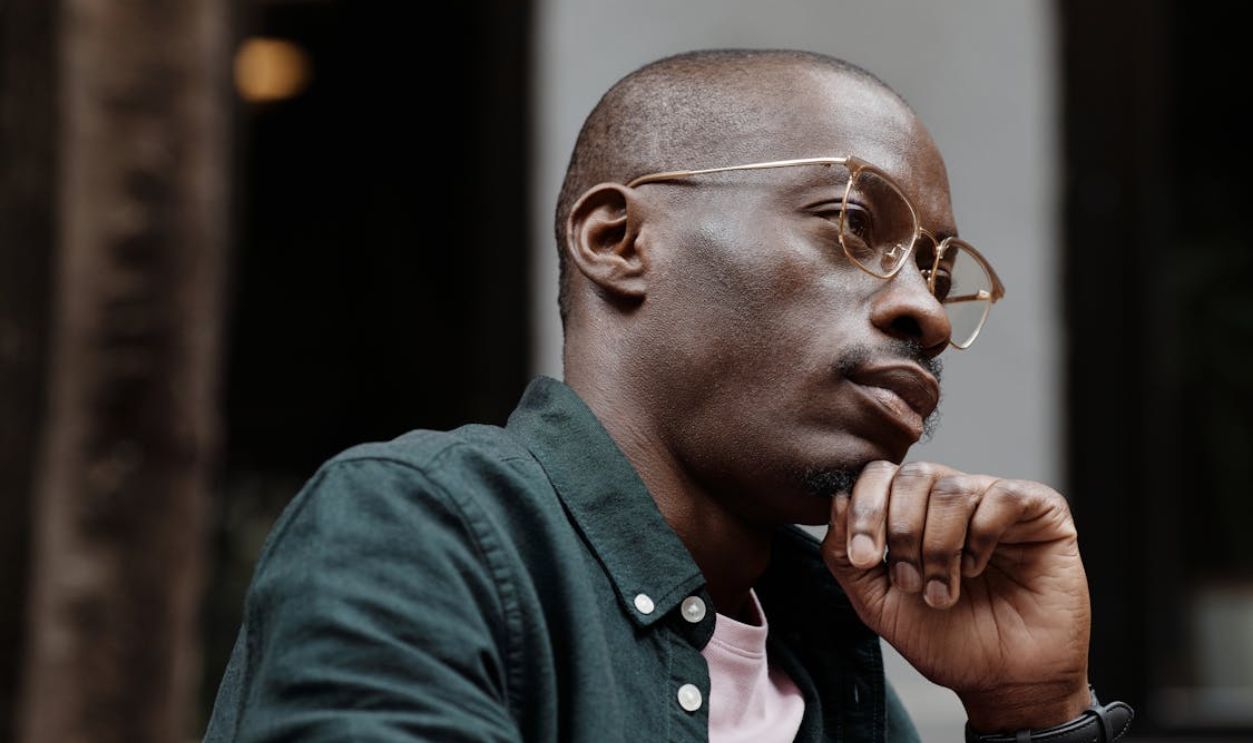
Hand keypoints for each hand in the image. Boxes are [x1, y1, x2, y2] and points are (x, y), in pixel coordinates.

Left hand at [820, 460, 1091, 731]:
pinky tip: (979, 568)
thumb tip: (837, 499)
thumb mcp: (877, 602)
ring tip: (943, 591)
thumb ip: (844, 554)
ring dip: (939, 546)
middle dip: (901, 532)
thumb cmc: (946, 641)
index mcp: (914, 512)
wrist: (1005, 682)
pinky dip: (983, 535)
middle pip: (913, 475)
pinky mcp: (1041, 511)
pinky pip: (1003, 495)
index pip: (880, 476)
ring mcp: (996, 501)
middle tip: (909, 583)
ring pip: (952, 489)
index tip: (863, 557)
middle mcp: (953, 499)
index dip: (864, 510)